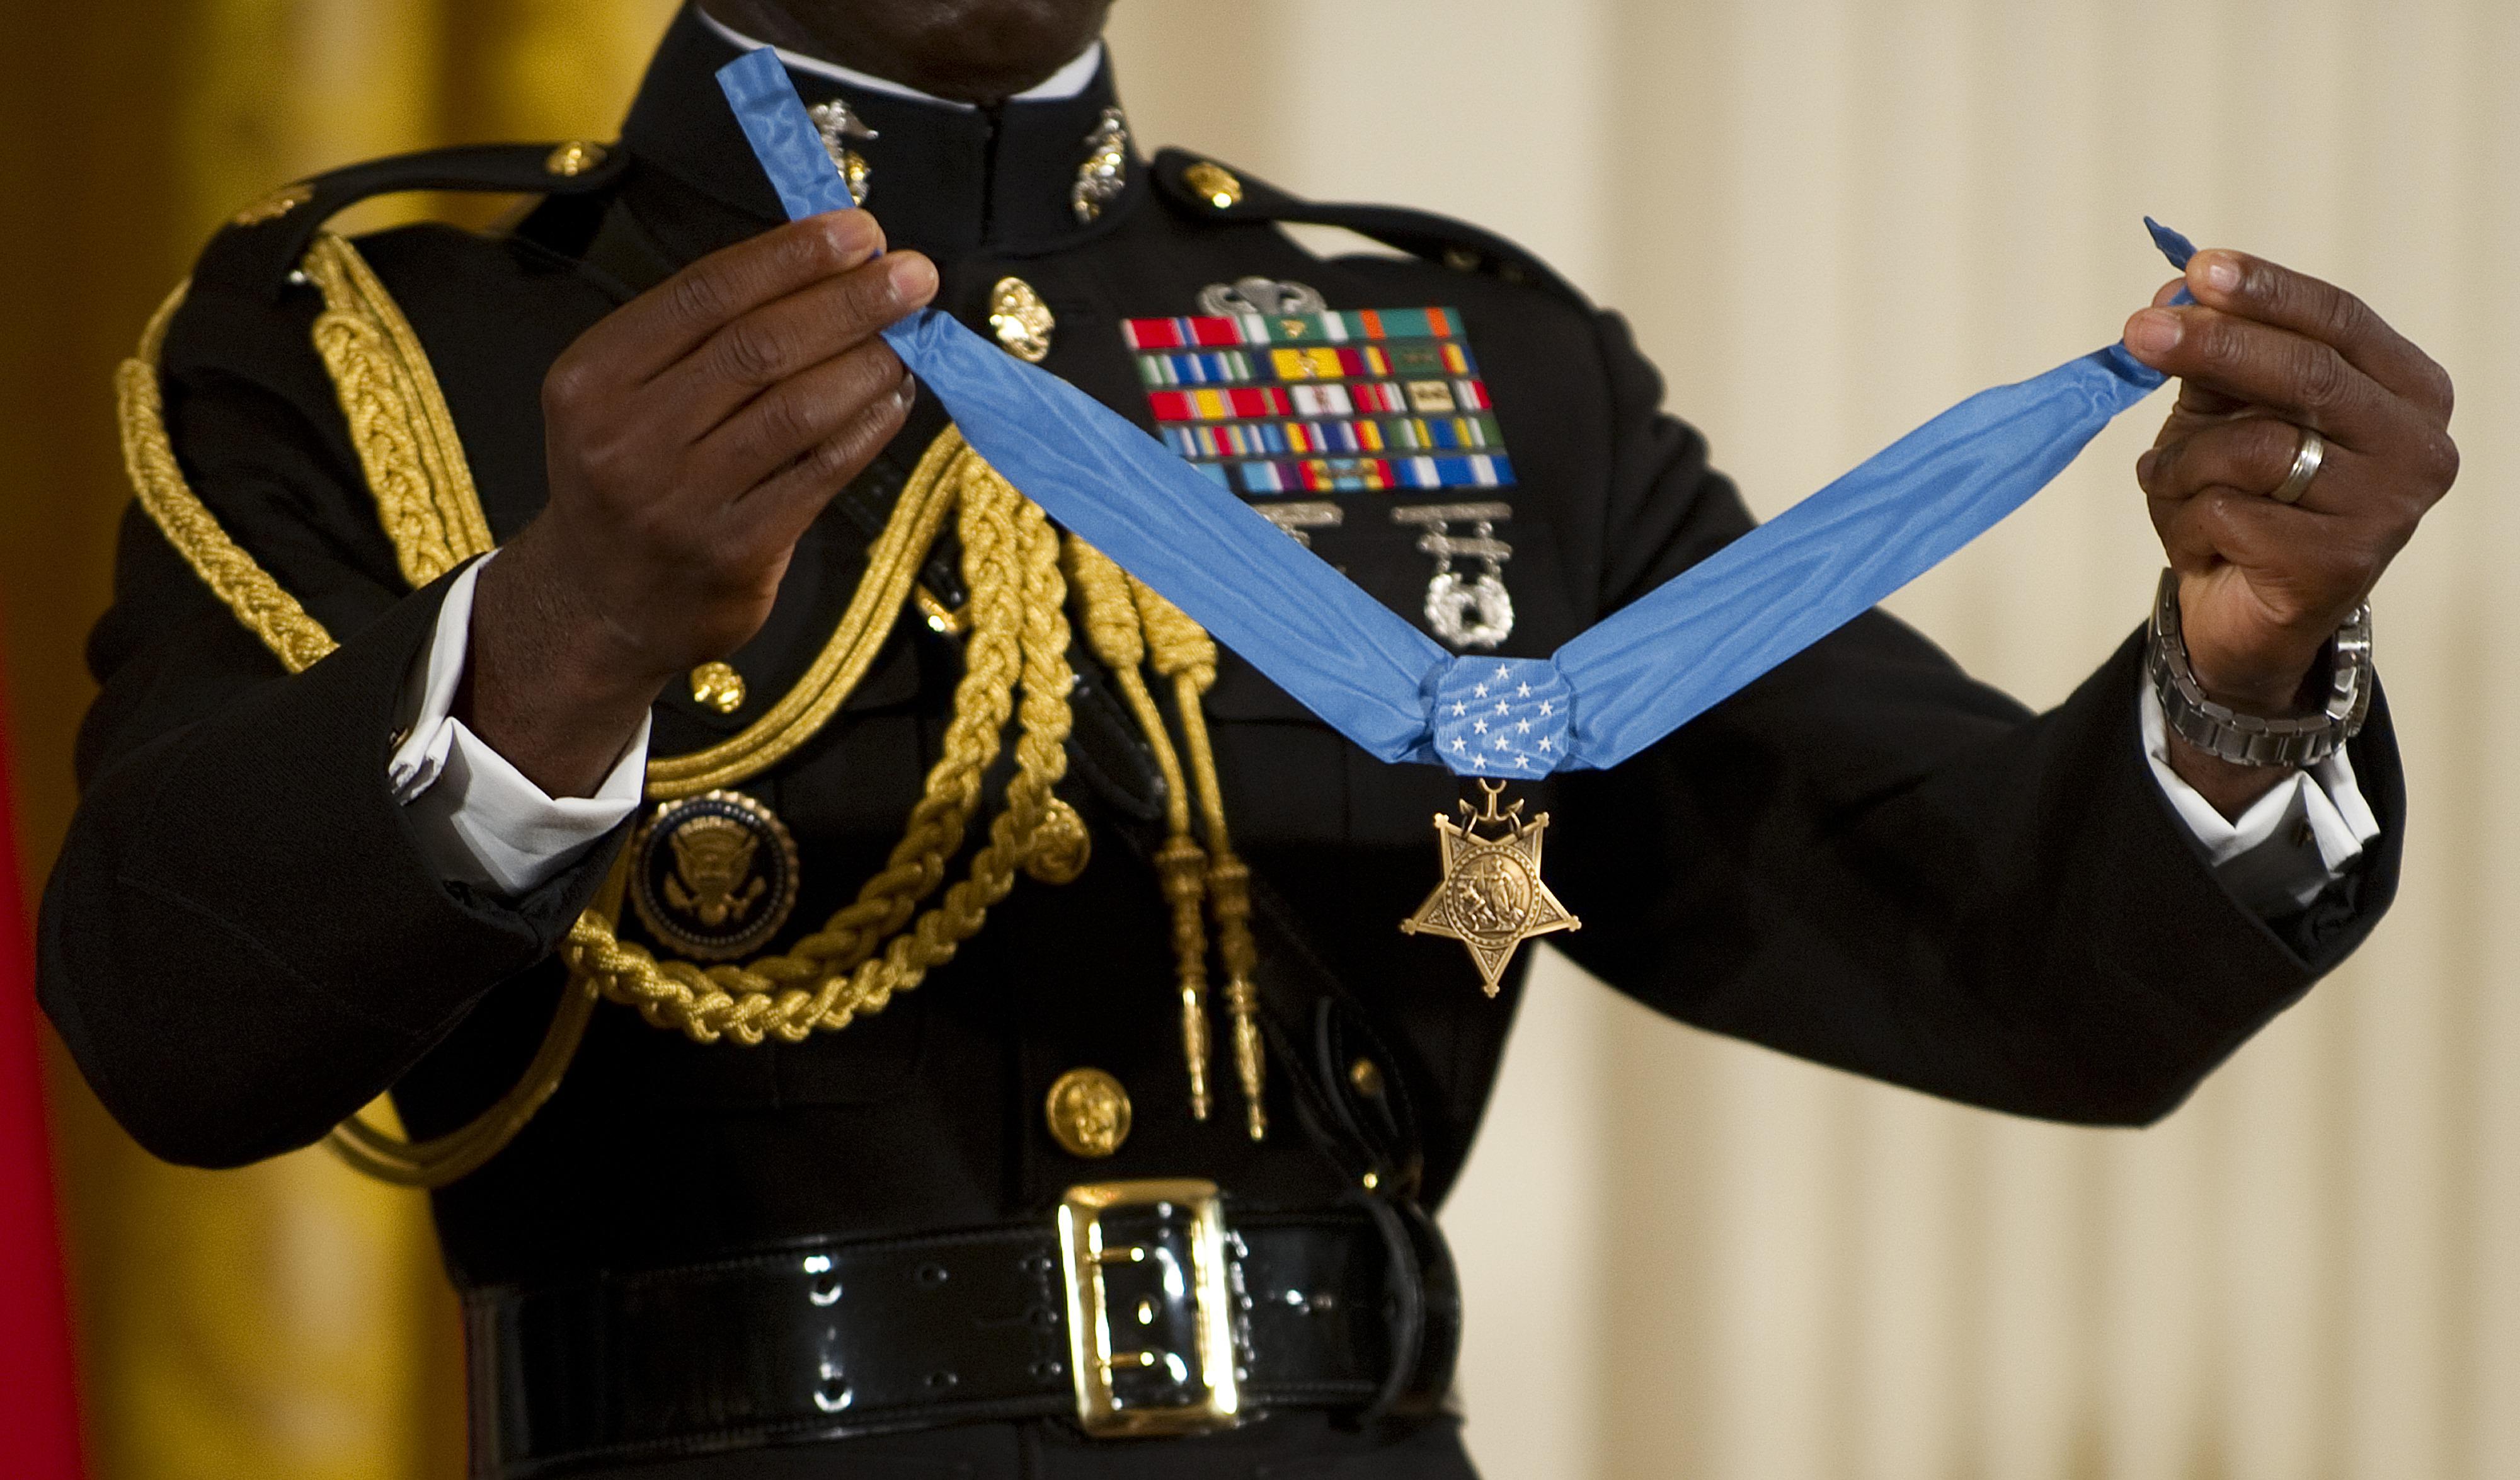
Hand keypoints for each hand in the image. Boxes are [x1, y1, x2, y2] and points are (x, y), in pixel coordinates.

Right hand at [461, 212, 936, 795]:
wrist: (598, 604)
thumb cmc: (631, 478)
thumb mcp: (626, 396)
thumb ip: (705, 337)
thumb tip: (827, 267)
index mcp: (594, 378)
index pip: (706, 293)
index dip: (792, 255)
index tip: (859, 231)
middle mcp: (628, 438)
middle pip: (760, 346)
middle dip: (849, 301)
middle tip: (914, 274)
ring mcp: (680, 501)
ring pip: (797, 409)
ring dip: (869, 362)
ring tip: (912, 336)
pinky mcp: (733, 552)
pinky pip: (819, 472)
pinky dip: (867, 428)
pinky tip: (895, 398)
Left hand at [2121, 249, 2456, 814]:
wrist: (2248, 617)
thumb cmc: (2247, 499)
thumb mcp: (2230, 414)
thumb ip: (2211, 356)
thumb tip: (2173, 293)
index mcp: (2407, 392)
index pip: (2340, 322)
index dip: (2268, 292)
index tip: (2199, 268)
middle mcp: (2418, 448)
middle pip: (2308, 374)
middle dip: (2213, 346)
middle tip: (2139, 331)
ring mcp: (2387, 512)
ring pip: (2255, 449)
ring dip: (2182, 463)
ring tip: (2168, 484)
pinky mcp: (2338, 567)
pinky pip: (2228, 514)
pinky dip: (2182, 521)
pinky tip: (2192, 540)